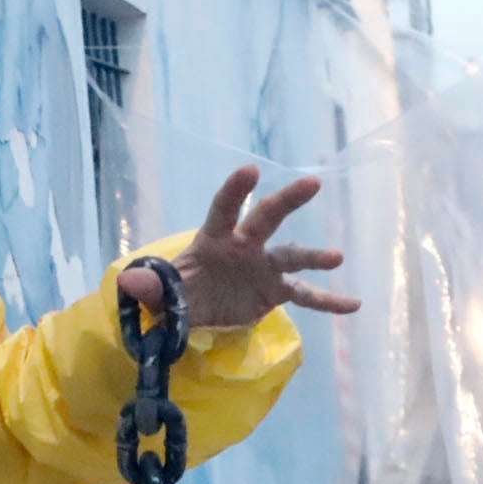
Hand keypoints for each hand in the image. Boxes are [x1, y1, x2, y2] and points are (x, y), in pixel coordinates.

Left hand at [122, 165, 358, 328]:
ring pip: (292, 256)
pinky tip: (353, 305)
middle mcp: (245, 245)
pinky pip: (306, 295)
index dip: (235, 191)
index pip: (224, 209)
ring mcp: (264, 266)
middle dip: (286, 200)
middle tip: (312, 183)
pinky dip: (329, 301)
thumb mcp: (161, 293)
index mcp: (214, 238)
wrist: (194, 311)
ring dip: (314, 255)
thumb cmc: (177, 293)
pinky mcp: (276, 291)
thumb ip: (149, 288)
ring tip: (336, 256)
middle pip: (267, 217)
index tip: (250, 172)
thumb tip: (129, 284)